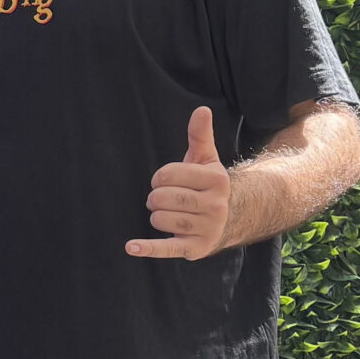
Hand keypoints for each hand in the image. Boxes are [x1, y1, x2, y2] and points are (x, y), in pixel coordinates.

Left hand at [126, 106, 232, 260]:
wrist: (229, 218)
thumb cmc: (206, 184)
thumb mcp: (206, 159)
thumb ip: (200, 135)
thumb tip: (201, 110)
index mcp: (216, 180)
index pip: (168, 175)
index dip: (160, 177)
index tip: (166, 181)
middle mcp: (215, 205)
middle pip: (163, 198)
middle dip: (156, 197)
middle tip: (165, 199)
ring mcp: (207, 229)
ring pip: (161, 219)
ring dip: (156, 216)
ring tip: (167, 214)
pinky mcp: (196, 249)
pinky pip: (168, 248)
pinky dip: (148, 248)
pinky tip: (131, 247)